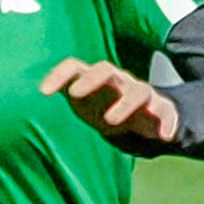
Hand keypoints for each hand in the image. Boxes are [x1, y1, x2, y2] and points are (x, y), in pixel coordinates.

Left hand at [41, 57, 178, 148]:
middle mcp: (117, 81)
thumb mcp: (78, 102)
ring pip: (138, 91)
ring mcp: (139, 93)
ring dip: (125, 104)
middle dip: (91, 79)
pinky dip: (166, 123)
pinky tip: (164, 137)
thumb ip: (61, 94)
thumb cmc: (99, 105)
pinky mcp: (161, 109)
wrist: (136, 116)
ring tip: (110, 121)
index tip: (43, 92)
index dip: (59, 74)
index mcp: (93, 78)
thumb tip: (36, 94)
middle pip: (106, 70)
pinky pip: (165, 113)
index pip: (75, 66)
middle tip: (75, 94)